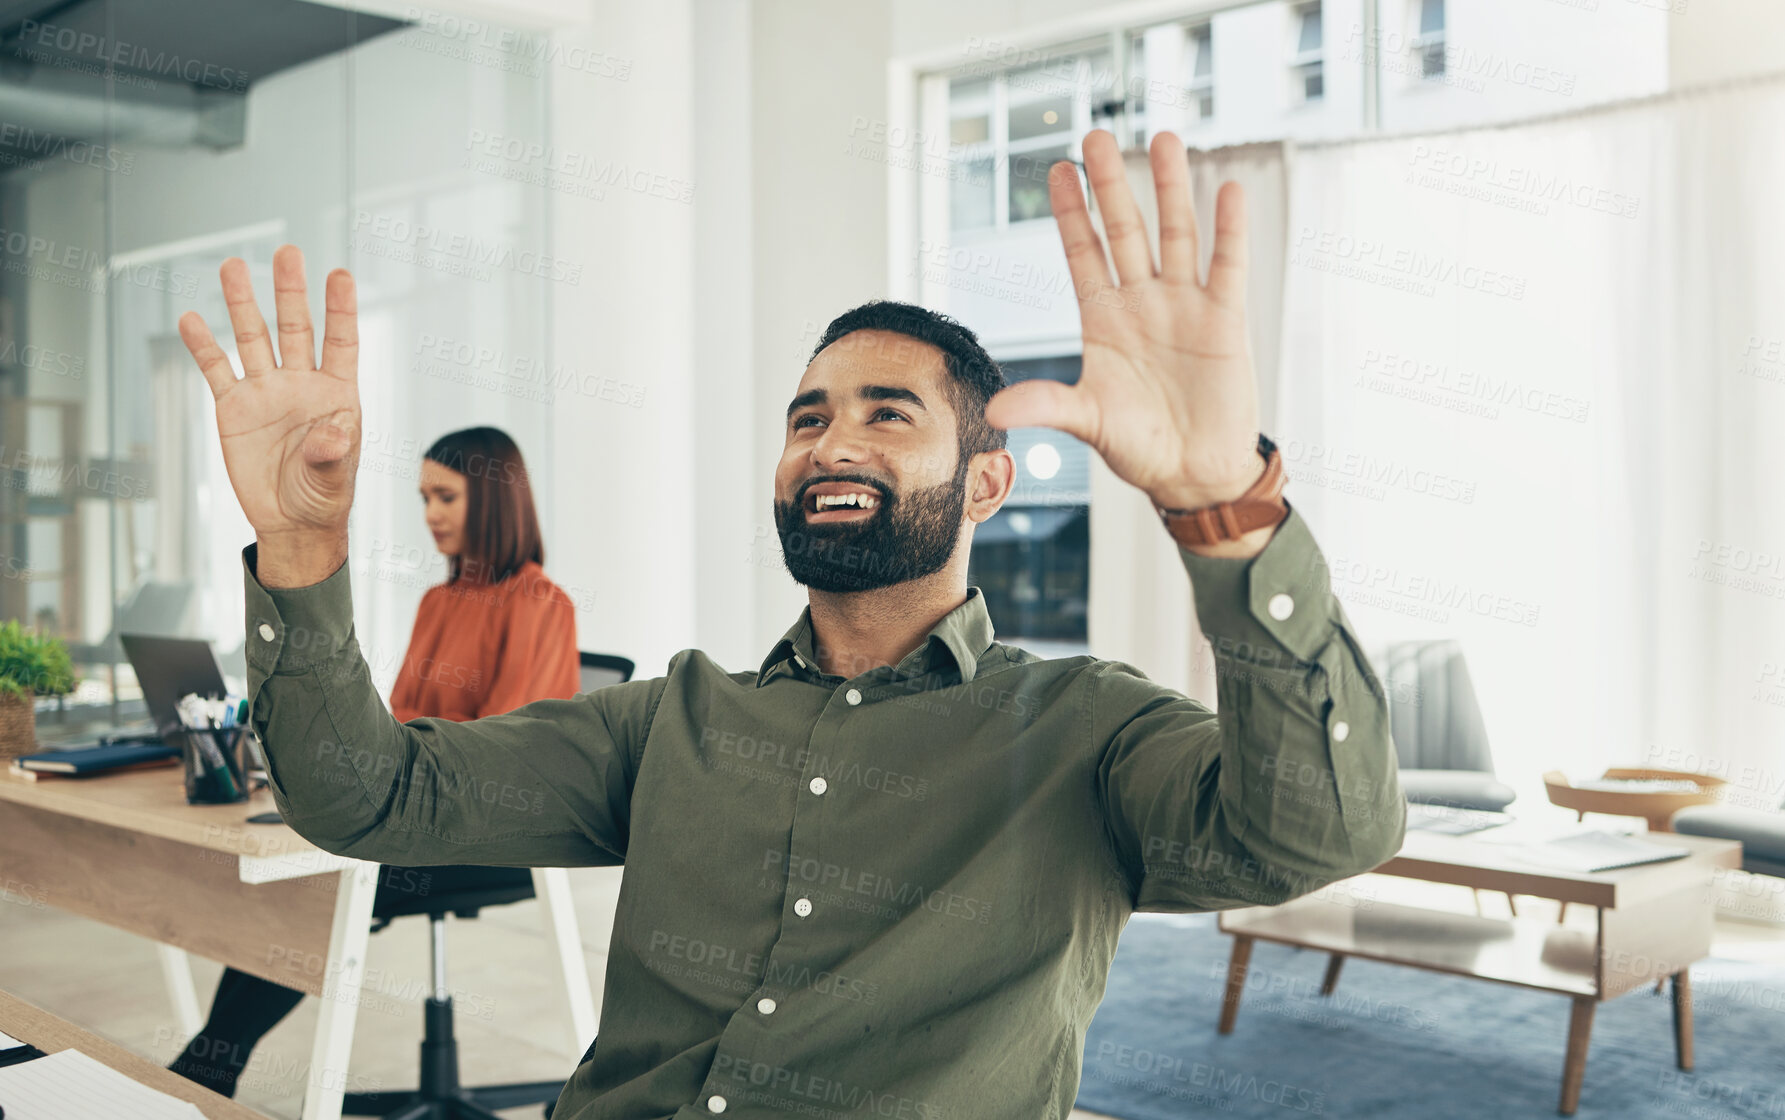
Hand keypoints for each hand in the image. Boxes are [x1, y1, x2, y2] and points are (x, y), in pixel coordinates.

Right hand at [178, 246, 359, 585]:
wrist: (291, 521)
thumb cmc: (325, 496)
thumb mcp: (336, 477)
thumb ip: (332, 453)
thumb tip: (330, 434)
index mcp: (337, 394)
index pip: (340, 342)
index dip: (340, 309)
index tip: (339, 273)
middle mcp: (300, 384)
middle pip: (294, 328)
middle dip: (290, 292)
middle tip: (287, 251)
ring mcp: (265, 392)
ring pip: (252, 339)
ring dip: (242, 304)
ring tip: (234, 266)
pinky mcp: (234, 409)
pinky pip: (217, 370)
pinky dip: (203, 346)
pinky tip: (192, 319)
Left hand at [983, 130, 1262, 512]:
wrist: (1194, 474)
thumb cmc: (1138, 446)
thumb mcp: (1087, 422)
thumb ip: (1046, 405)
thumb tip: (993, 410)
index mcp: (1103, 320)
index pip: (1084, 253)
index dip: (1073, 214)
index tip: (1060, 170)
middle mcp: (1142, 302)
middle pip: (1125, 230)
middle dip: (1112, 185)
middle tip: (1097, 136)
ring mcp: (1184, 305)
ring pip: (1175, 235)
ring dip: (1171, 188)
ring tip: (1163, 137)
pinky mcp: (1225, 320)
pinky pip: (1228, 266)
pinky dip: (1229, 229)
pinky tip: (1228, 191)